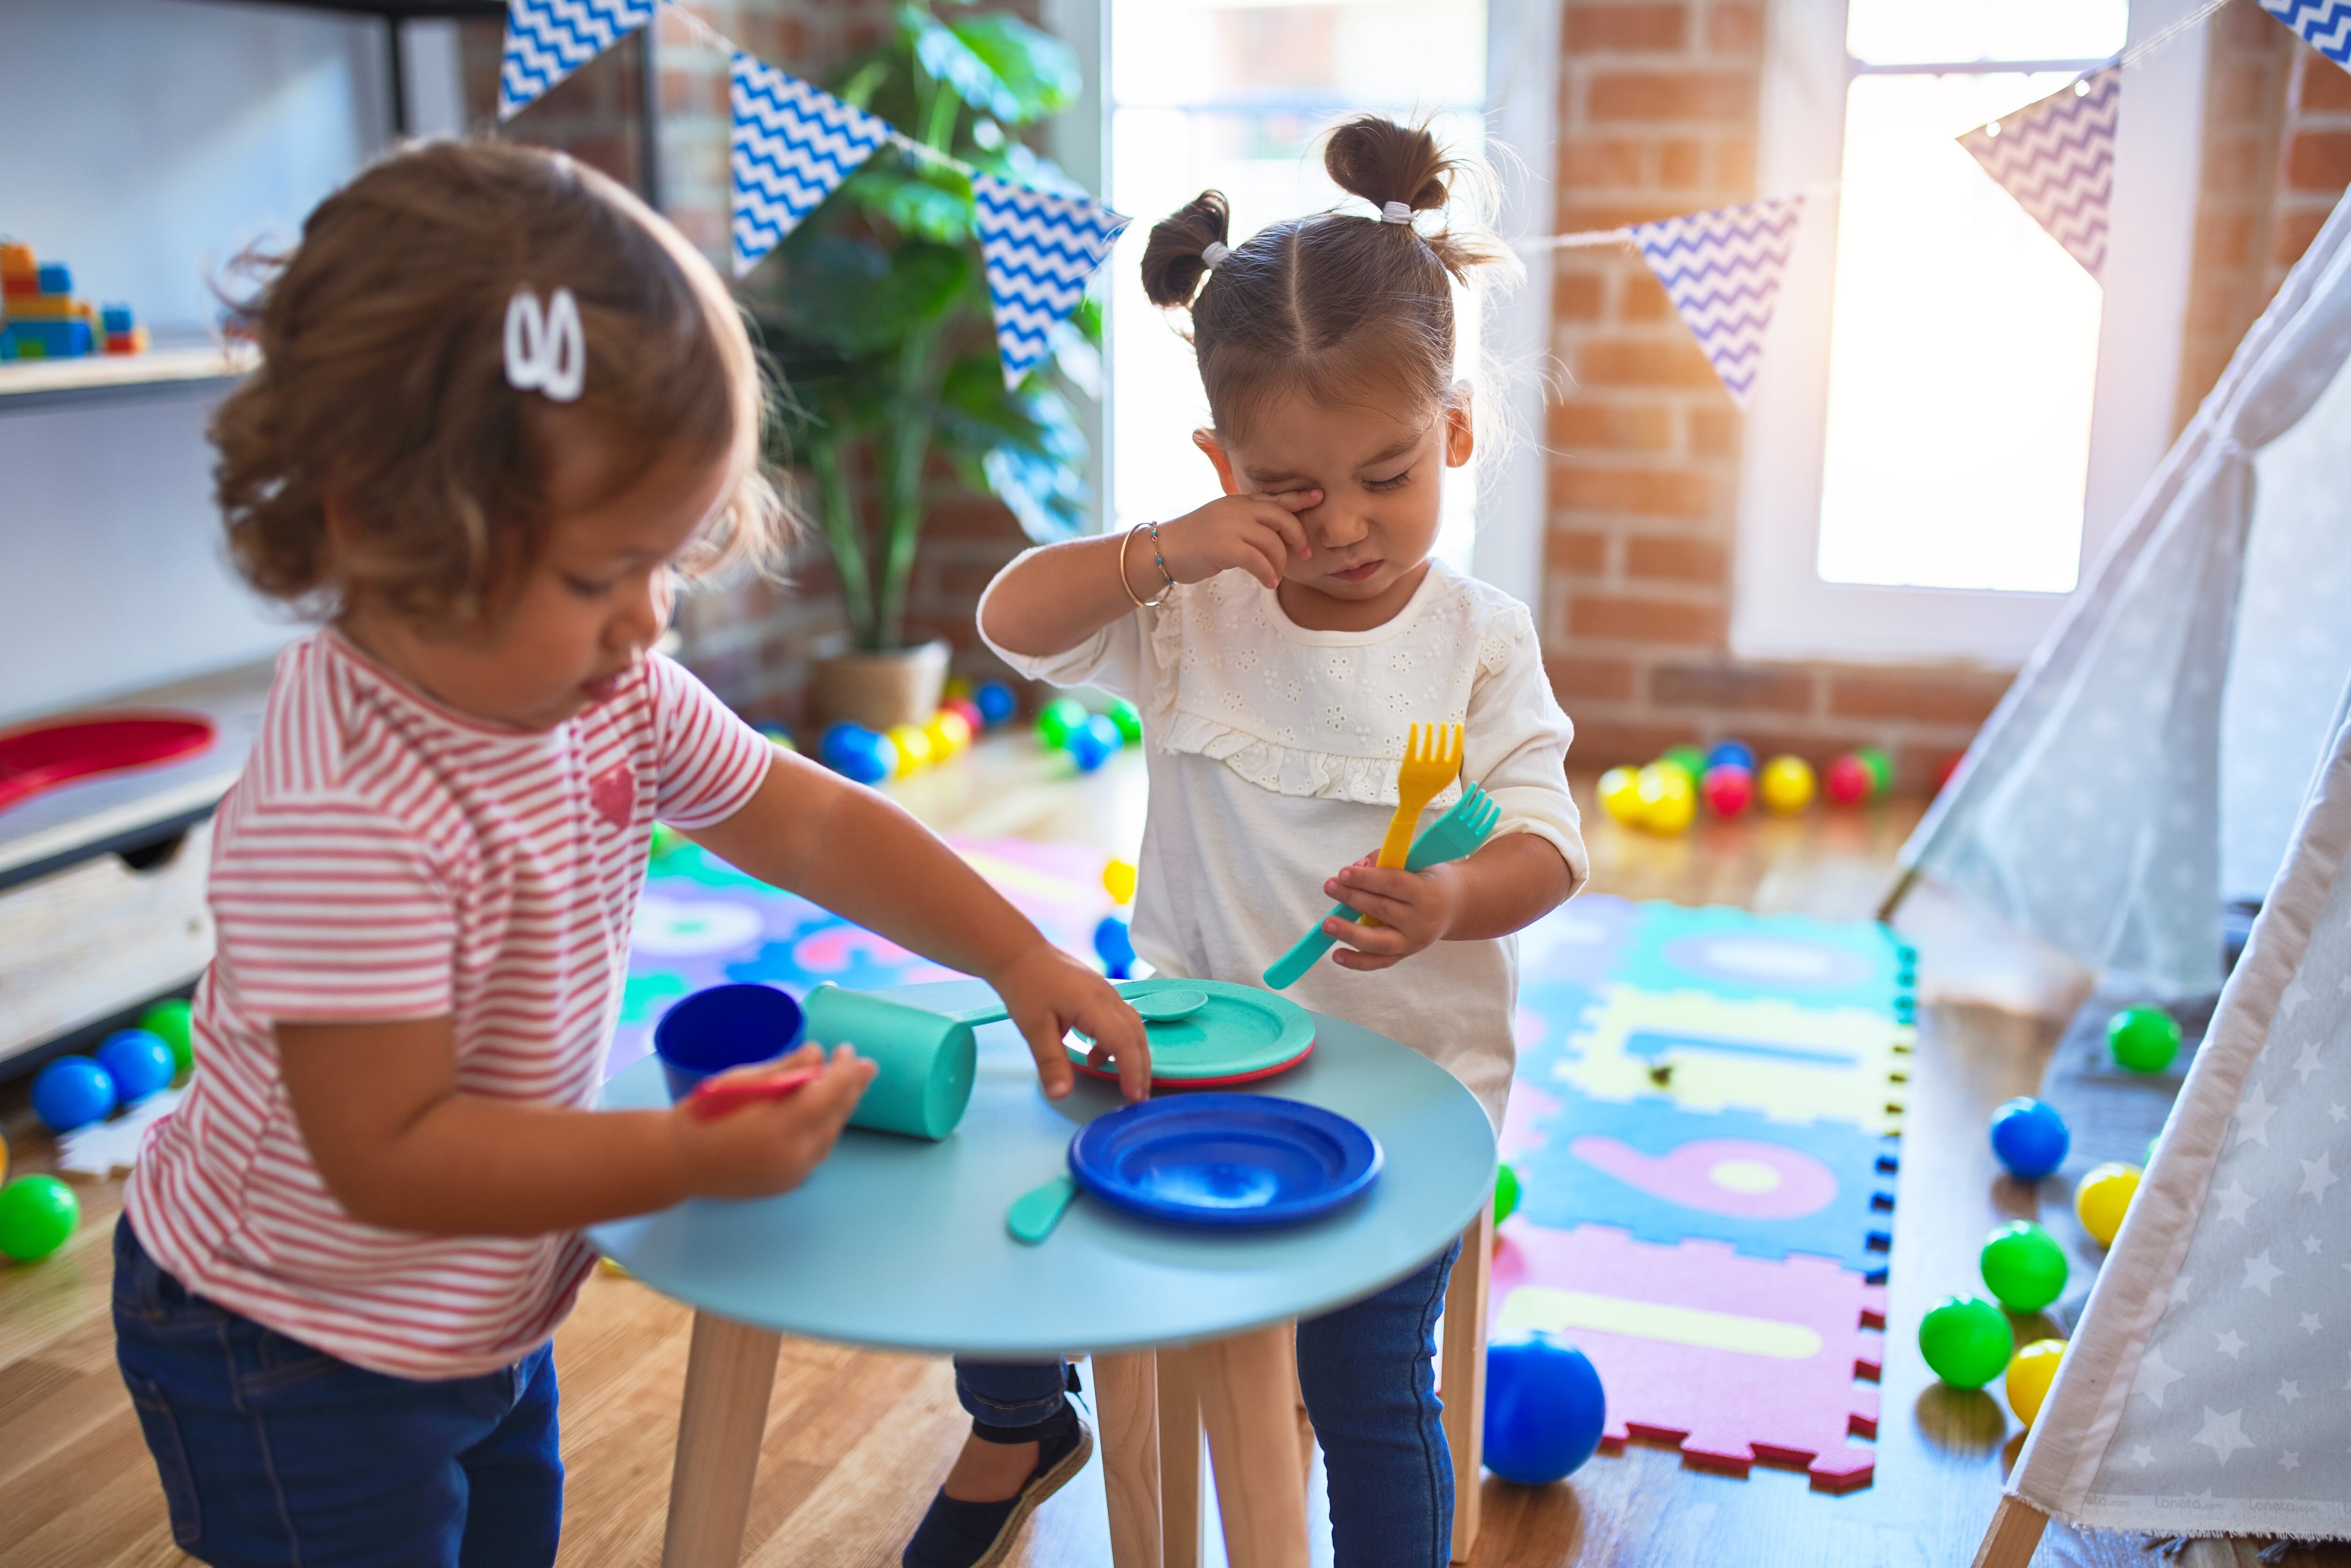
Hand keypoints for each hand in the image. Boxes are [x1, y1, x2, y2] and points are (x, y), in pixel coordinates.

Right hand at [670, 1044, 876, 1198]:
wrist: (677, 1161)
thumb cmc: (705, 1114)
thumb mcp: (742, 1081)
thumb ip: (785, 1069)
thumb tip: (818, 1053)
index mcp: (781, 1126)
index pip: (830, 1093)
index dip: (844, 1070)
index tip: (848, 1050)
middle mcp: (794, 1155)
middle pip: (836, 1116)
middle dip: (851, 1088)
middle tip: (863, 1065)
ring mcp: (792, 1173)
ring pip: (830, 1136)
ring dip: (840, 1108)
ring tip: (847, 1084)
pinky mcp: (787, 1183)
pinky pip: (816, 1151)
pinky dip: (824, 1128)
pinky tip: (824, 1111)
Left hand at [990, 942, 1152, 1101]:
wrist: (1020, 954)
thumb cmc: (1026, 988)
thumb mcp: (1034, 1029)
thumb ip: (1051, 1063)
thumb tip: (1061, 1095)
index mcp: (1094, 1004)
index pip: (1123, 1042)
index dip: (1132, 1071)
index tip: (1135, 1097)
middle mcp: (1108, 997)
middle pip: (1137, 1035)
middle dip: (1141, 1069)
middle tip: (1139, 1099)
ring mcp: (1108, 994)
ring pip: (1134, 1028)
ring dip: (1134, 1056)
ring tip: (1128, 1084)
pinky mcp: (1102, 995)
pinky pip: (1122, 1021)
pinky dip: (1118, 1044)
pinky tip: (1097, 1058)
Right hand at [1150, 488, 1322, 591]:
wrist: (1160, 551)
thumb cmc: (1191, 542)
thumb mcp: (1220, 523)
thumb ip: (1244, 524)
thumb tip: (1270, 537)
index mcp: (1237, 502)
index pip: (1274, 498)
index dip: (1298, 497)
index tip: (1319, 497)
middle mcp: (1236, 510)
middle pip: (1281, 518)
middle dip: (1297, 536)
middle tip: (1304, 555)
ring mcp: (1230, 526)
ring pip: (1272, 543)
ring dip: (1279, 563)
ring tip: (1274, 576)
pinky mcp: (1224, 547)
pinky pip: (1258, 560)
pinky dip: (1267, 573)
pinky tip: (1268, 582)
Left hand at [1320, 856, 1465, 971]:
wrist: (1454, 905)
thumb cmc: (1427, 878)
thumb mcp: (1416, 861)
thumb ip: (1385, 860)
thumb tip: (1355, 867)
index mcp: (1427, 893)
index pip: (1393, 885)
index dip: (1367, 879)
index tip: (1343, 872)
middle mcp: (1421, 922)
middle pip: (1381, 910)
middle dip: (1352, 897)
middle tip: (1329, 886)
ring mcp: (1413, 943)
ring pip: (1378, 941)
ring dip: (1349, 932)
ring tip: (1327, 924)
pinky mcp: (1403, 954)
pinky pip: (1378, 961)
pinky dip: (1357, 961)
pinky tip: (1336, 956)